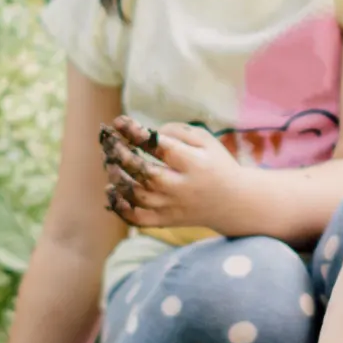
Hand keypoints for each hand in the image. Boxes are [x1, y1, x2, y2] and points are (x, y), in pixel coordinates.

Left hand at [100, 115, 255, 231]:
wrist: (233, 202)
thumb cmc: (214, 163)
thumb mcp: (205, 140)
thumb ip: (176, 131)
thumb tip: (142, 133)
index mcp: (193, 163)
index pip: (159, 147)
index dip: (135, 132)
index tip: (119, 122)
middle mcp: (182, 187)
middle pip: (145, 172)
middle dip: (122, 154)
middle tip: (109, 141)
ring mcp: (172, 207)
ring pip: (137, 196)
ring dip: (118, 177)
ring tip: (111, 162)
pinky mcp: (166, 221)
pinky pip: (137, 219)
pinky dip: (119, 207)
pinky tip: (111, 190)